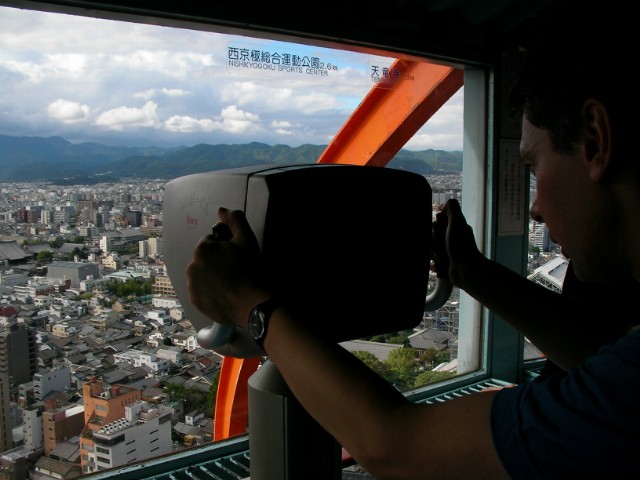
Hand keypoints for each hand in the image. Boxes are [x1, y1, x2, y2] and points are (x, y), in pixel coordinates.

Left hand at [186, 207, 268, 328]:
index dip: (225, 248)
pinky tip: (225, 295)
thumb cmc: (251, 269)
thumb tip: (221, 210)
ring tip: (231, 285)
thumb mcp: (247, 240)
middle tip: (236, 271)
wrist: (254, 304)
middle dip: (217, 262)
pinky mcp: (196, 302)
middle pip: (205, 259)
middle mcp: (191, 267)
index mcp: (202, 250)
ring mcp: (192, 287)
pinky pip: (202, 291)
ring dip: (212, 276)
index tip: (237, 257)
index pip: (212, 242)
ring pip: (203, 275)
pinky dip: (210, 291)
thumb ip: (235, 220)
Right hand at [437, 199, 485, 289]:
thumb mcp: (457, 221)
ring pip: (432, 249)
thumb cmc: (461, 246)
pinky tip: (438, 265)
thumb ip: (451, 208)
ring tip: (440, 257)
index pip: (437, 223)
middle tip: (439, 245)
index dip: (435, 227)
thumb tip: (442, 206)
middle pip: (432, 236)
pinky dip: (435, 264)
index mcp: (455, 227)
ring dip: (433, 253)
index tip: (438, 230)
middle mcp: (453, 238)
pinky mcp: (447, 263)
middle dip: (432, 242)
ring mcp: (450, 251)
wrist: (466, 270)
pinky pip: (434, 261)